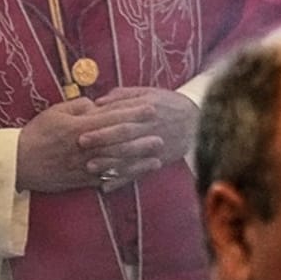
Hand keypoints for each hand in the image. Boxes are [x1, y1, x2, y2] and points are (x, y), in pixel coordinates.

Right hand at [16, 97, 161, 192]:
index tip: (150, 108)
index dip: (133, 113)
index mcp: (80, 127)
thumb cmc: (36, 134)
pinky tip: (137, 174)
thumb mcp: (54, 112)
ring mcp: (86, 166)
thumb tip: (97, 105)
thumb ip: (78, 106)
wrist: (20, 163)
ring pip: (117, 162)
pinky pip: (108, 178)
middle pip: (120, 142)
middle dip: (142, 137)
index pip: (112, 118)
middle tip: (162, 133)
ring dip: (139, 159)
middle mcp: (86, 147)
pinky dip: (124, 176)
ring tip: (157, 156)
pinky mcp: (83, 180)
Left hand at [77, 87, 198, 189]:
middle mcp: (150, 130)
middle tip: (81, 144)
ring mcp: (154, 148)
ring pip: (130, 157)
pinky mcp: (157, 163)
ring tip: (90, 167)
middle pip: (125, 136)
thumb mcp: (149, 93)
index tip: (82, 127)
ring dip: (110, 163)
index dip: (102, 123)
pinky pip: (138, 173)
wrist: (198, 122)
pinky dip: (122, 181)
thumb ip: (123, 96)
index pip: (122, 117)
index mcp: (147, 110)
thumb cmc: (168, 104)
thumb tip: (97, 101)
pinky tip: (106, 187)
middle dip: (103, 141)